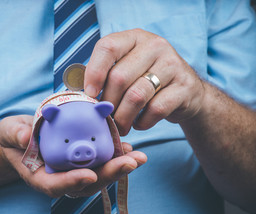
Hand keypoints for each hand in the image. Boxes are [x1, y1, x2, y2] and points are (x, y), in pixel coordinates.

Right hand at [0, 115, 146, 197]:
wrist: (25, 137)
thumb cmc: (15, 137)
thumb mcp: (8, 132)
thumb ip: (14, 134)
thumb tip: (25, 137)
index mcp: (40, 176)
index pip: (55, 185)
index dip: (72, 182)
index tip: (89, 175)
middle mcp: (61, 178)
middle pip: (86, 182)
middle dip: (109, 174)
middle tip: (130, 163)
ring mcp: (74, 171)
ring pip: (98, 175)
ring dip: (119, 167)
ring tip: (138, 157)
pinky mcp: (84, 162)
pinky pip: (101, 162)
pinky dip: (116, 156)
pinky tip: (130, 148)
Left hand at [84, 28, 204, 135]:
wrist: (185, 92)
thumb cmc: (145, 80)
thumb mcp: (125, 68)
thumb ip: (103, 75)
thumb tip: (77, 91)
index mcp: (134, 38)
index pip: (108, 47)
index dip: (94, 72)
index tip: (90, 94)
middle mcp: (154, 46)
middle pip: (119, 77)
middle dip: (108, 103)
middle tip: (105, 118)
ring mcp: (172, 65)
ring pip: (136, 96)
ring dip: (123, 118)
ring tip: (120, 126)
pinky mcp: (184, 87)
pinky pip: (155, 109)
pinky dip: (142, 122)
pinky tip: (139, 123)